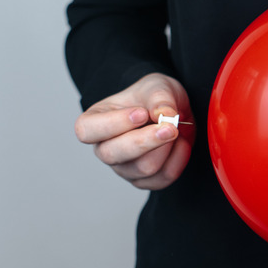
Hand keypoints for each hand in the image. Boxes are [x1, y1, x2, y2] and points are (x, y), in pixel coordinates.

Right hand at [74, 73, 193, 189]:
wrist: (173, 113)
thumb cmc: (154, 98)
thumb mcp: (157, 86)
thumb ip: (159, 98)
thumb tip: (165, 115)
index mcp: (95, 120)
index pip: (86, 130)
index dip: (113, 124)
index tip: (141, 113)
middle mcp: (104, 148)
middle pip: (113, 155)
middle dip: (145, 141)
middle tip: (170, 127)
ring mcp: (123, 167)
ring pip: (143, 168)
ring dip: (166, 147)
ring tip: (176, 129)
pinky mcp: (144, 180)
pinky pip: (162, 178)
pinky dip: (178, 159)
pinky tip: (182, 142)